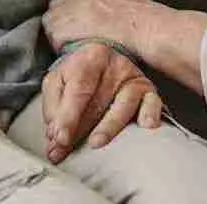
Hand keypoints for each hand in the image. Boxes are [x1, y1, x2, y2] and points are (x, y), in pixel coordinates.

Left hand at [41, 43, 163, 163]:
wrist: (103, 60)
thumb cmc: (79, 75)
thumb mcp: (58, 82)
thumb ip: (53, 108)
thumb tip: (55, 138)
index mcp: (90, 58)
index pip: (79, 90)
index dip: (68, 117)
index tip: (60, 139)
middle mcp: (115, 65)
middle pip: (99, 101)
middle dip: (81, 130)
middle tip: (65, 149)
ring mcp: (133, 78)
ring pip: (124, 103)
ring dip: (110, 126)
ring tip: (96, 142)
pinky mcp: (149, 91)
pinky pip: (153, 103)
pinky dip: (150, 114)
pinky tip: (145, 126)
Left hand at [44, 0, 168, 53]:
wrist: (151, 30)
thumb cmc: (148, 23)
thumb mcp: (128, 4)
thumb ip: (112, 7)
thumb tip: (108, 18)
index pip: (68, 0)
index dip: (69, 17)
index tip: (75, 30)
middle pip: (54, 9)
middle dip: (60, 25)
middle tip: (70, 43)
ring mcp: (72, 11)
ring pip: (51, 25)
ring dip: (59, 37)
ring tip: (72, 52)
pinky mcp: (67, 28)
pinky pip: (54, 39)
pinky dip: (60, 49)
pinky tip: (73, 57)